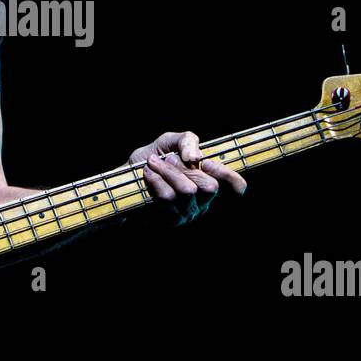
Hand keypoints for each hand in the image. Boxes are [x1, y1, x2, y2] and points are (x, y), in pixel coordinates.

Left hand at [129, 130, 246, 226]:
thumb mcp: (168, 142)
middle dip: (186, 168)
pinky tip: (147, 172)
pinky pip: (168, 198)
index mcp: (208, 185)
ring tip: (152, 163)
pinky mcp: (167, 220)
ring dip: (167, 170)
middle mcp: (202, 204)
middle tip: (169, 158)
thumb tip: (196, 157)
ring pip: (187, 191)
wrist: (123, 179)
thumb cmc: (150, 160)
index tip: (205, 162)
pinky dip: (156, 179)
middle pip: (209, 187)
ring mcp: (186, 215)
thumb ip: (187, 140)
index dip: (228, 175)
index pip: (237, 188)